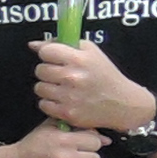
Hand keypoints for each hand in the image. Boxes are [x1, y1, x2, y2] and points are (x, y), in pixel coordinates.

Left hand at [27, 38, 154, 136]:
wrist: (123, 103)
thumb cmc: (105, 75)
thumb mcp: (90, 52)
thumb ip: (61, 44)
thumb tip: (33, 44)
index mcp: (79, 59)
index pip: (45, 51)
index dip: (48, 54)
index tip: (55, 59)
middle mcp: (73, 77)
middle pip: (40, 70)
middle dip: (48, 71)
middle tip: (61, 75)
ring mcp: (69, 97)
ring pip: (39, 88)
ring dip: (48, 88)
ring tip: (63, 88)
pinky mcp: (67, 113)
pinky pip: (43, 104)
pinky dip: (50, 103)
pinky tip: (63, 100)